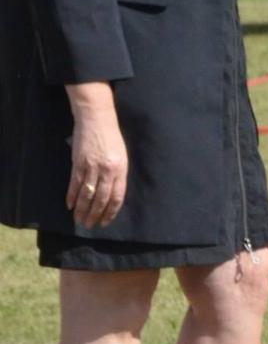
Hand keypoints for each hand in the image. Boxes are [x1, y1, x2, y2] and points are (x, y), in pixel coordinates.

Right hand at [65, 83, 127, 228]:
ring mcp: (92, 166)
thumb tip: (111, 196)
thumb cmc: (111, 138)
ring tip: (79, 220)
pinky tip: (70, 205)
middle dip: (94, 214)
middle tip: (89, 225)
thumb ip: (118, 177)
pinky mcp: (79, 161)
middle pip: (101, 198)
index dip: (110, 212)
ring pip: (87, 193)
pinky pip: (75, 182)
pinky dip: (72, 195)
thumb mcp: (122, 158)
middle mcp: (107, 170)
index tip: (104, 222)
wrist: (96, 118)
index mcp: (120, 170)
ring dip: (82, 209)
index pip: (116, 198)